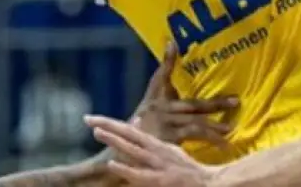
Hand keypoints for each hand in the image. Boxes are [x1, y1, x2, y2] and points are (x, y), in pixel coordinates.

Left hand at [86, 115, 218, 186]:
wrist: (212, 184)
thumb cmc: (188, 171)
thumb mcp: (169, 151)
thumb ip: (151, 141)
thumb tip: (136, 123)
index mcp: (156, 145)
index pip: (130, 131)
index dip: (111, 124)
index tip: (92, 120)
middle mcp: (156, 151)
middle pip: (128, 135)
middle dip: (108, 126)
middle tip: (88, 119)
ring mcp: (158, 165)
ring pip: (132, 149)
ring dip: (115, 140)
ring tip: (97, 133)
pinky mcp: (161, 180)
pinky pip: (139, 174)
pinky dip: (126, 169)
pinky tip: (113, 165)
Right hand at [129, 44, 237, 145]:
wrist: (127, 146)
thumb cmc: (144, 120)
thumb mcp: (152, 99)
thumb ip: (166, 78)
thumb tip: (172, 46)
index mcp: (156, 97)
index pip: (161, 76)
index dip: (167, 60)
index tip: (172, 43)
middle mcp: (162, 109)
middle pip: (192, 104)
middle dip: (215, 103)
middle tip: (236, 101)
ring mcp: (166, 125)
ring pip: (195, 123)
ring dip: (214, 126)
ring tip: (230, 129)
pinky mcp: (169, 141)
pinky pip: (192, 138)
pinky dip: (208, 140)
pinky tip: (222, 144)